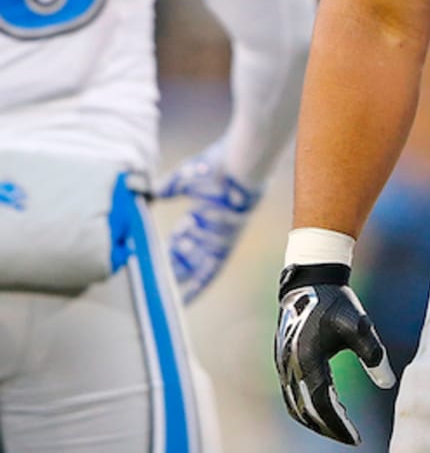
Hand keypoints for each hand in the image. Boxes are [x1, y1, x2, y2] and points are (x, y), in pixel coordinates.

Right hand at [158, 145, 260, 302]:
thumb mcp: (186, 177)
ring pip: (195, 267)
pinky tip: (183, 300)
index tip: (151, 259)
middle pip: (187, 257)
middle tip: (152, 282)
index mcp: (201, 214)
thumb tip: (153, 190)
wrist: (241, 165)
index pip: (181, 240)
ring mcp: (217, 238)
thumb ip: (169, 186)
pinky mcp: (224, 245)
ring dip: (179, 279)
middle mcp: (210, 230)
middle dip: (171, 270)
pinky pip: (210, 271)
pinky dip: (197, 286)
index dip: (168, 251)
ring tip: (160, 294)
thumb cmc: (216, 166)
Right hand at [275, 263, 395, 445]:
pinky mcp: (283, 362)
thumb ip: (373, 354)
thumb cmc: (336, 302)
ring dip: (315, 421)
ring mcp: (283, 366)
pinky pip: (291, 395)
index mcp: (308, 359)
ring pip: (295, 407)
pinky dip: (306, 409)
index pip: (322, 404)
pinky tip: (323, 409)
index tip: (356, 438)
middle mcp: (291, 367)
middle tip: (350, 438)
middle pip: (307, 412)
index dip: (339, 425)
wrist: (309, 281)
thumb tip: (389, 384)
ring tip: (339, 428)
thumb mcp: (359, 325)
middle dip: (328, 428)